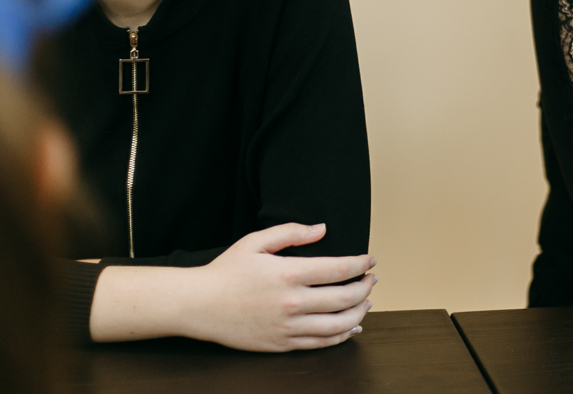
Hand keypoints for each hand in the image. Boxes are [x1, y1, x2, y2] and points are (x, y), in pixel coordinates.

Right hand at [91, 222, 376, 351]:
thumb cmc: (226, 271)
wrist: (199, 305)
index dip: (360, 264)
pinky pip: (320, 343)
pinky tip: (350, 328)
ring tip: (366, 303)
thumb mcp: (256, 242)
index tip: (370, 260)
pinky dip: (340, 336)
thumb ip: (291, 232)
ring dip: (359, 313)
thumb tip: (321, 228)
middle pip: (344, 298)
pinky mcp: (281, 344)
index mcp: (288, 273)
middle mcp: (292, 303)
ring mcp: (288, 326)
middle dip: (365, 288)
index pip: (339, 269)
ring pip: (337, 325)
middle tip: (372, 280)